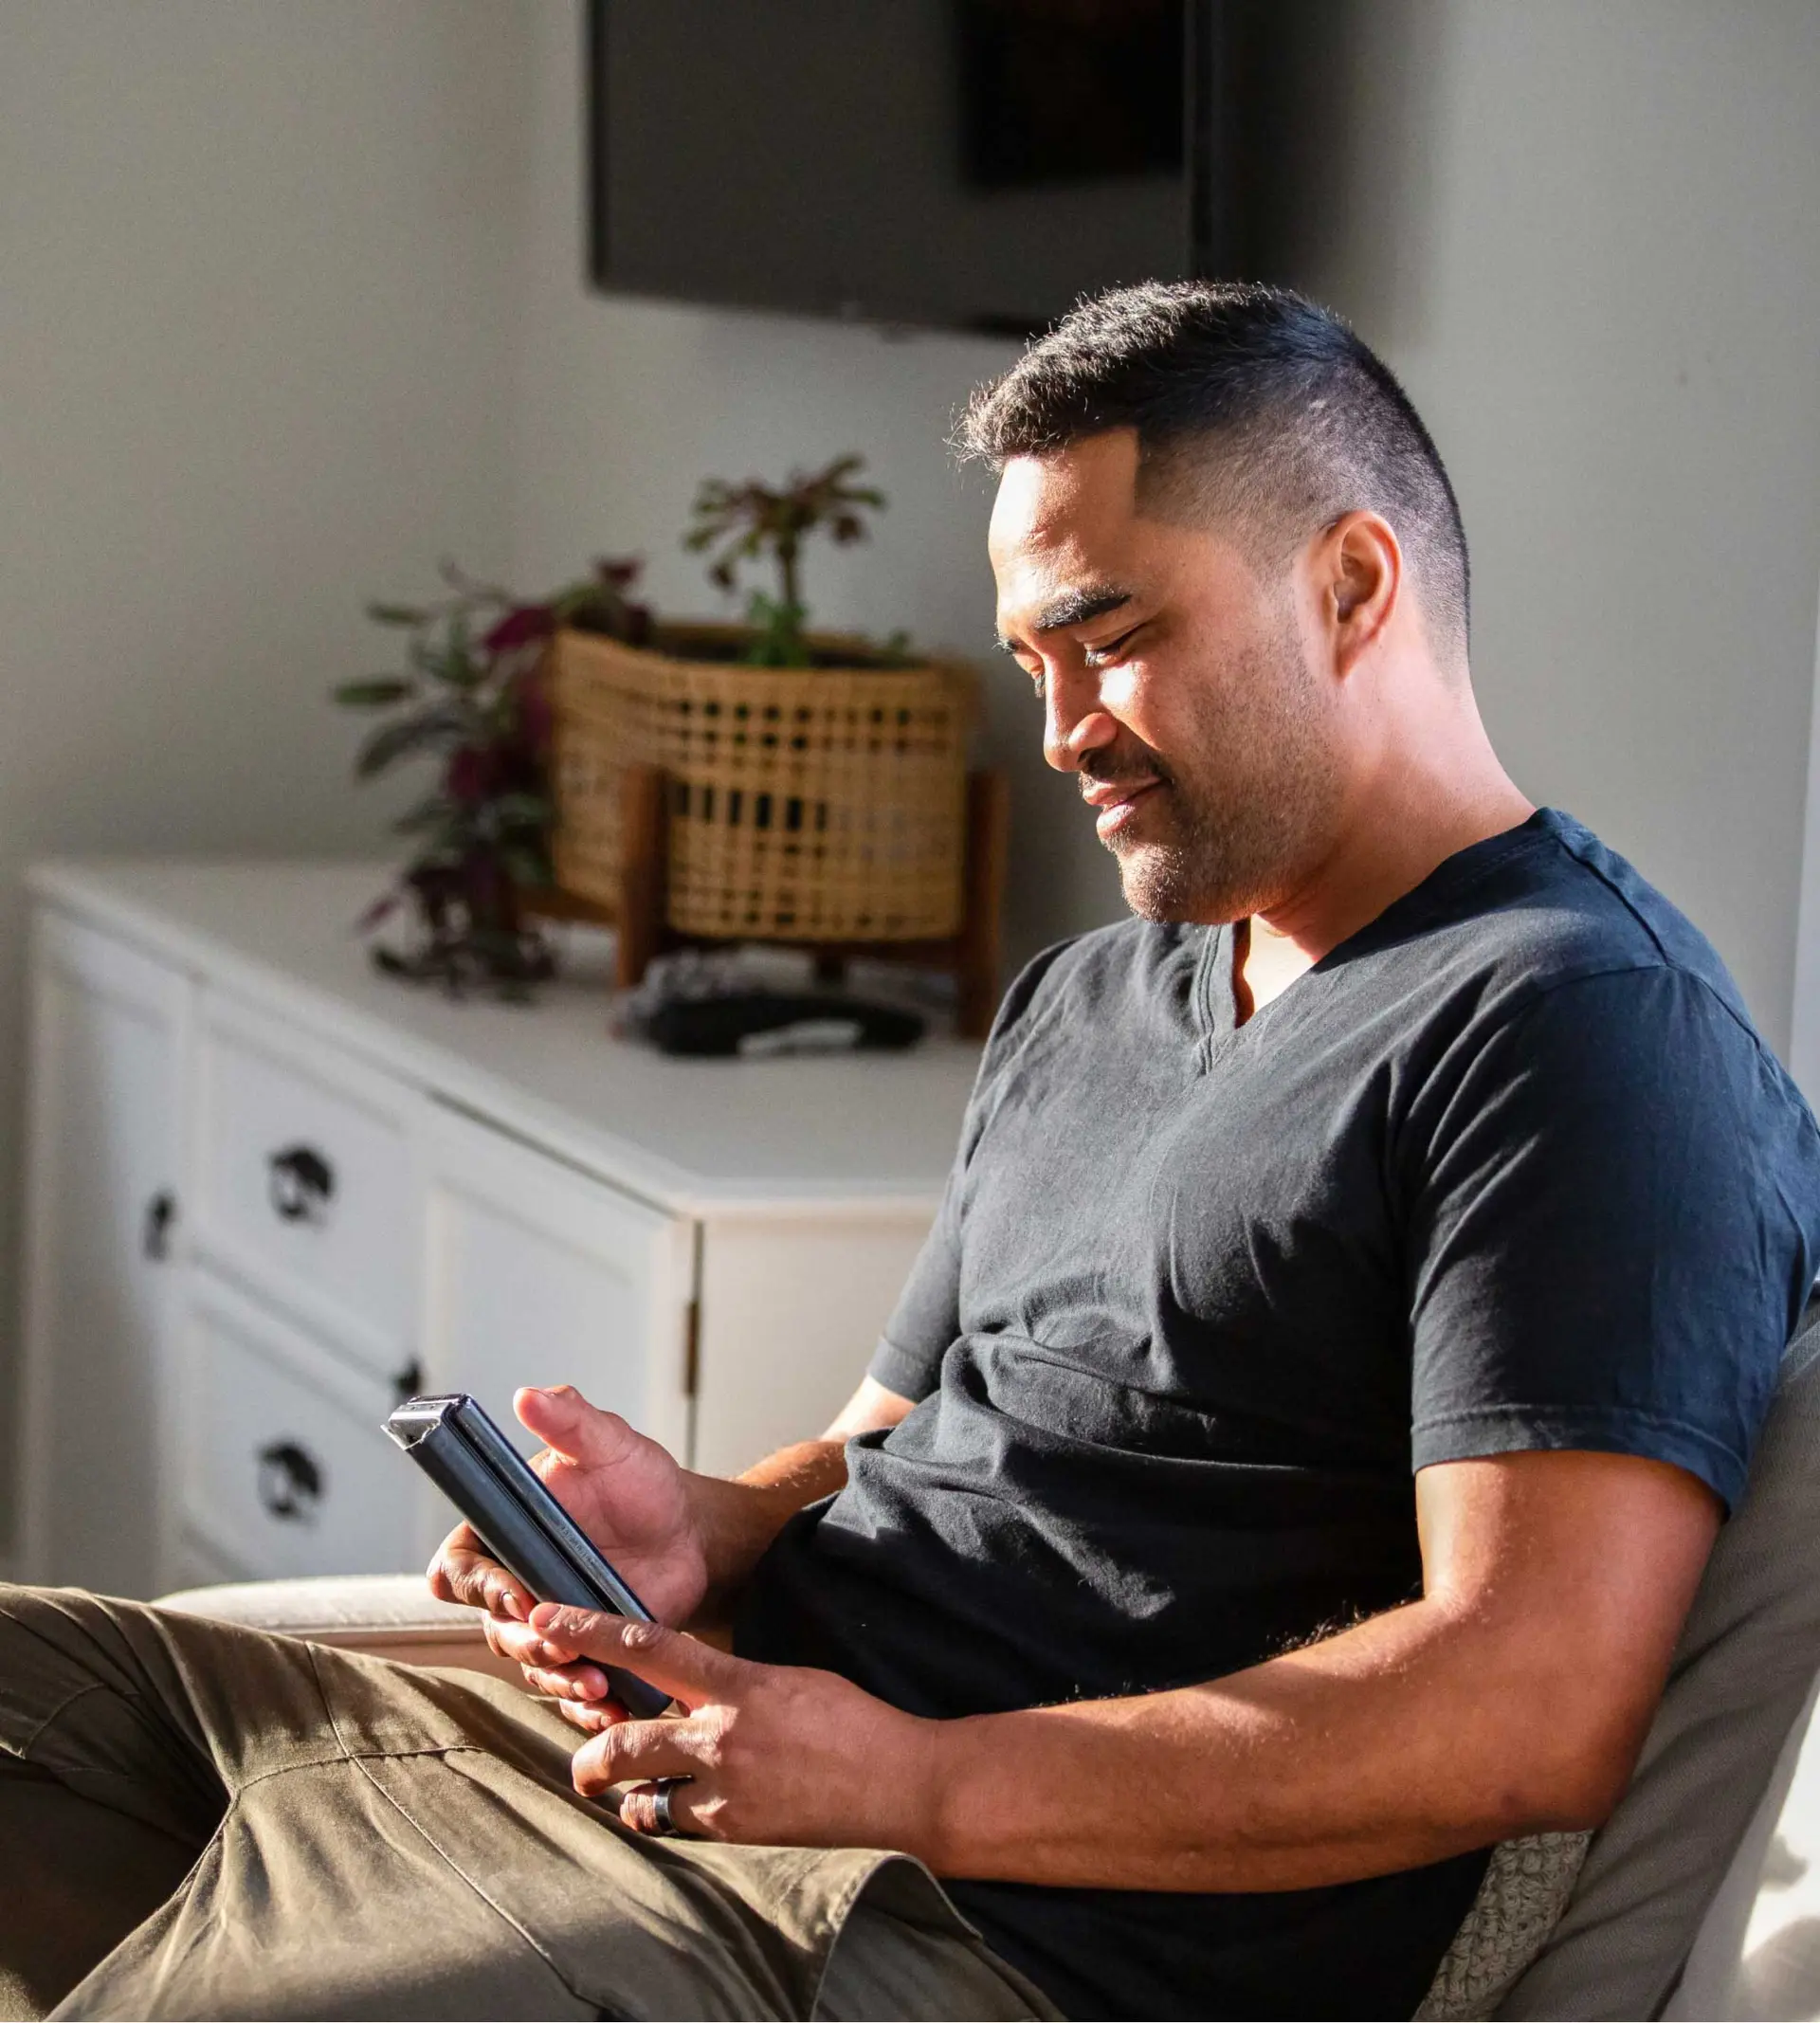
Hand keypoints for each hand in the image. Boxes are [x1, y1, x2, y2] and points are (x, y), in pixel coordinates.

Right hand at [427, 1386, 710, 1691]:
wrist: (690, 1532)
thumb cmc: (642, 1482)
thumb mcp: (610, 1443)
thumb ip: (571, 1419)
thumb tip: (529, 1395)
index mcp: (505, 1532)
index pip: (459, 1567)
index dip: (476, 1587)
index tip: (515, 1594)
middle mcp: (516, 1582)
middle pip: (493, 1627)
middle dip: (524, 1641)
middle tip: (561, 1645)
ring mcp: (550, 1623)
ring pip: (530, 1665)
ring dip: (557, 1678)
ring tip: (595, 1680)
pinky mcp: (584, 1653)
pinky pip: (568, 1689)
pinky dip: (584, 1704)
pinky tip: (611, 1705)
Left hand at [523, 1603, 943, 1856]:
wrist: (900, 1784)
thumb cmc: (852, 1724)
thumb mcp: (788, 1680)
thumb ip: (734, 1684)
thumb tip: (695, 1690)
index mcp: (736, 1683)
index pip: (646, 1647)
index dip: (590, 1632)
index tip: (547, 1621)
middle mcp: (721, 1736)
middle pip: (621, 1741)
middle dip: (590, 1757)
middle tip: (583, 1765)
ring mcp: (725, 1790)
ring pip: (642, 1795)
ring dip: (631, 1794)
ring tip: (631, 1793)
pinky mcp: (735, 1831)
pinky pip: (678, 1825)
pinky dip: (672, 1817)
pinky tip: (684, 1810)